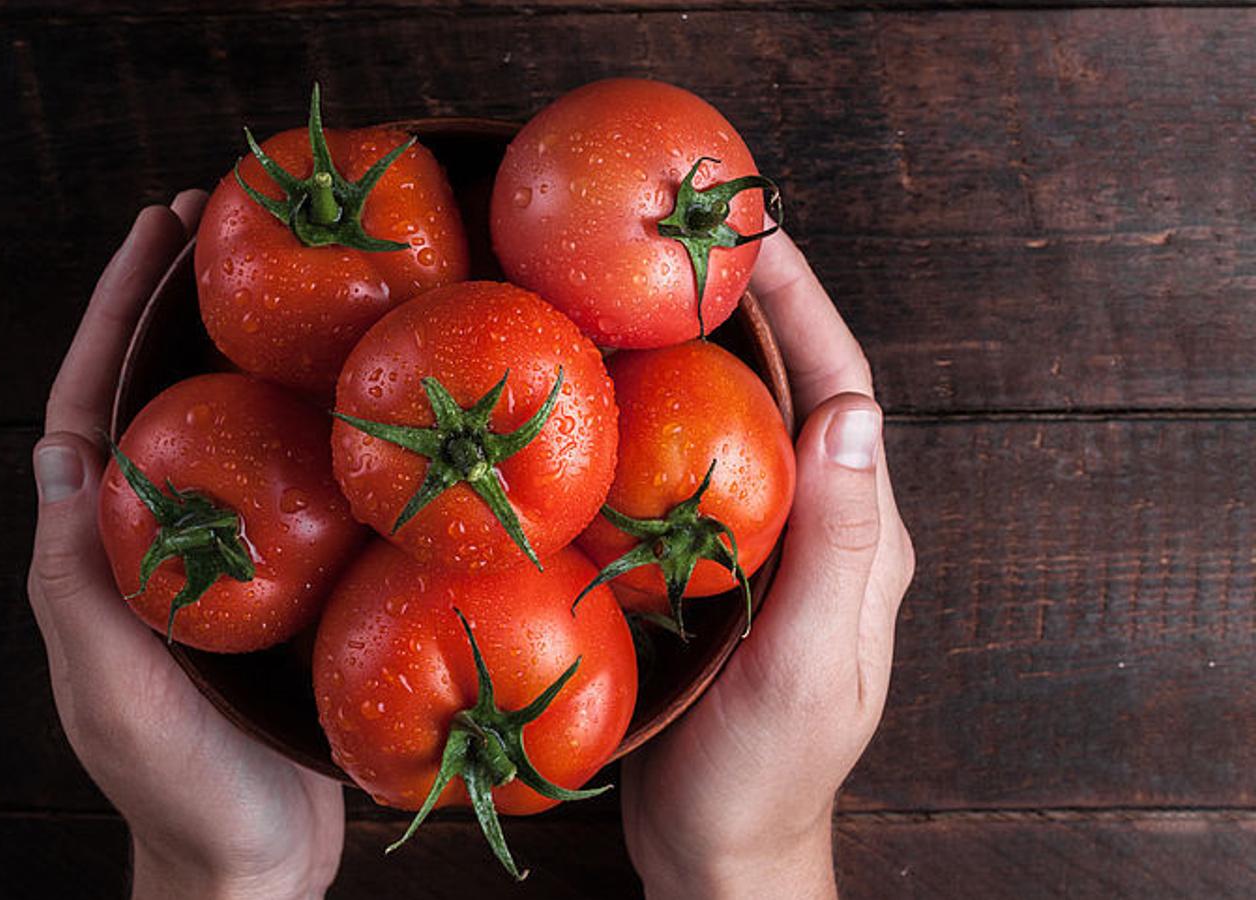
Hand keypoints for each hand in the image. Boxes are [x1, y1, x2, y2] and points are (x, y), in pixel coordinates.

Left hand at [26, 192, 343, 899]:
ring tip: (294, 279)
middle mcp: (150, 541)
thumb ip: (76, 582)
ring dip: (246, 351)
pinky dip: (309, 427)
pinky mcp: (277, 587)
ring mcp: (215, 561)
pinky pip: (286, 487)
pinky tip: (355, 396)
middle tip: (225, 219)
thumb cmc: (177, 786)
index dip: (115, 313)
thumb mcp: (112, 686)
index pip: (90, 406)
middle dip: (179, 305)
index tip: (155, 232)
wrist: (252, 863)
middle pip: (157, 396)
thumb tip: (57, 451)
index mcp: (97, 552)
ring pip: (224, 432)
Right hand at [621, 231, 915, 898]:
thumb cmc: (762, 773)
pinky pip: (694, 472)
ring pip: (741, 424)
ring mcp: (767, 550)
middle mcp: (821, 529)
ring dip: (706, 352)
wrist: (719, 848)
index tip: (756, 231)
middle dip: (753, 306)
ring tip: (644, 289)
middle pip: (794, 390)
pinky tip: (613, 397)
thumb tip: (852, 412)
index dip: (804, 306)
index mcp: (859, 540)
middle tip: (687, 236)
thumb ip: (835, 547)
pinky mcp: (715, 572)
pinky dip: (662, 417)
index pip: (842, 392)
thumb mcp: (805, 665)